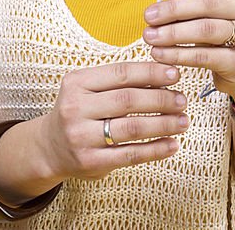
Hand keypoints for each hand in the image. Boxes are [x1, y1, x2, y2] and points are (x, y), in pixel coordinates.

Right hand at [35, 61, 188, 180]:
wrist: (50, 147)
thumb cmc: (79, 111)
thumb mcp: (87, 88)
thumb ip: (118, 81)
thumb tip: (164, 74)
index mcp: (77, 83)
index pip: (121, 74)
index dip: (151, 73)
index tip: (175, 74)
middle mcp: (75, 108)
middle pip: (128, 100)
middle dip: (161, 99)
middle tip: (182, 100)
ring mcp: (81, 137)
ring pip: (131, 128)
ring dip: (163, 124)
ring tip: (183, 121)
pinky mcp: (90, 162)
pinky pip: (130, 155)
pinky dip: (155, 150)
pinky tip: (172, 144)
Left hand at [144, 0, 234, 108]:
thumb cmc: (227, 36)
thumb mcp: (217, 13)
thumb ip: (193, 3)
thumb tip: (156, 1)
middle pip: (206, 3)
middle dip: (172, 8)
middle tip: (148, 16)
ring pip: (205, 29)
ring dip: (173, 33)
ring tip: (150, 37)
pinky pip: (204, 56)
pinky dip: (178, 55)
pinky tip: (161, 55)